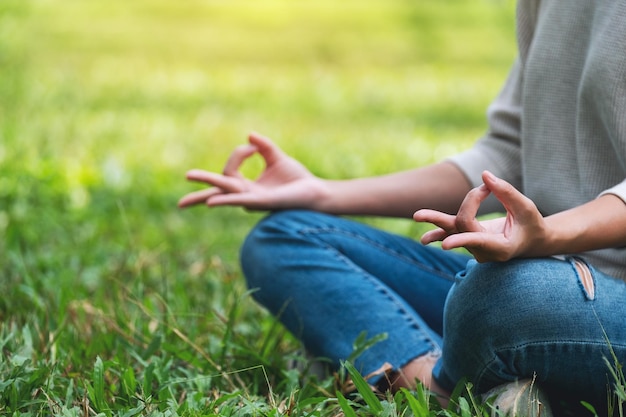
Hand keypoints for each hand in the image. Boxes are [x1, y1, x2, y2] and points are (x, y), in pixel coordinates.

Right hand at [178, 132, 324, 210]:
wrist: (316, 191)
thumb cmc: (297, 179)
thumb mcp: (277, 158)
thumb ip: (264, 147)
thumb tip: (249, 136)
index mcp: (247, 187)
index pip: (229, 170)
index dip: (238, 154)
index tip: (253, 147)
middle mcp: (246, 196)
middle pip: (218, 191)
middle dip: (199, 191)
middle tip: (180, 197)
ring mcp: (253, 201)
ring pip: (225, 193)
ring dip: (208, 192)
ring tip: (186, 195)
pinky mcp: (263, 202)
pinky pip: (241, 201)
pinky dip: (227, 200)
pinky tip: (214, 203)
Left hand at [413, 171, 545, 261]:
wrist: (531, 240)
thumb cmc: (531, 223)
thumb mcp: (525, 207)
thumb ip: (506, 192)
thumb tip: (484, 175)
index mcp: (501, 247)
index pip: (477, 239)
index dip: (462, 239)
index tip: (445, 244)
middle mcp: (484, 250)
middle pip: (461, 228)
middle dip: (467, 204)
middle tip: (419, 214)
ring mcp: (474, 247)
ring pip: (451, 232)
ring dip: (434, 227)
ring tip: (417, 223)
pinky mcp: (468, 239)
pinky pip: (451, 233)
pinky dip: (438, 232)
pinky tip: (425, 239)